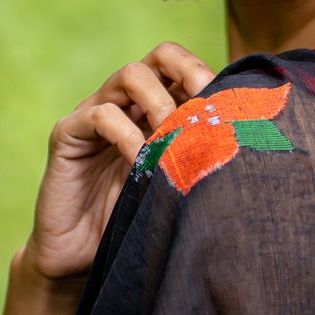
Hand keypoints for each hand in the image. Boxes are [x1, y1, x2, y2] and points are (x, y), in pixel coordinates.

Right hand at [22, 44, 214, 285]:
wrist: (78, 258)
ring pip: (131, 75)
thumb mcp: (175, 188)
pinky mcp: (67, 134)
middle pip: (161, 56)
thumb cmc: (133, 223)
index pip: (185, 69)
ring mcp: (94, 114)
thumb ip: (198, 160)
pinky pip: (101, 115)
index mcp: (154, 110)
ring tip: (171, 140)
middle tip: (202, 113)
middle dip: (189, 74)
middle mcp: (126, 103)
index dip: (209, 77)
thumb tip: (248, 143)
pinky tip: (141, 164)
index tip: (228, 108)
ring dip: (160, 103)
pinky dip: (127, 135)